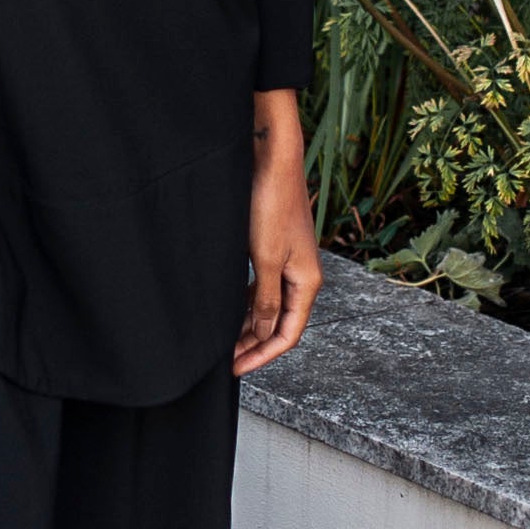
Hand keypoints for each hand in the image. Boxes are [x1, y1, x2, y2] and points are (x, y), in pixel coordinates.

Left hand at [235, 86, 321, 372]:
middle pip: (280, 322)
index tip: (236, 368)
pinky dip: (246, 302)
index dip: (263, 354)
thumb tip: (263, 332)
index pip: (289, 333)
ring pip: (269, 305)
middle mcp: (301, 274)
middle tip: (224, 360)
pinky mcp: (273, 248)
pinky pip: (262, 286)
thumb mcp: (266, 258)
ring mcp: (288, 261)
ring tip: (222, 340)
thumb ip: (266, 299)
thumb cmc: (271, 204)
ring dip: (248, 324)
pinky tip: (227, 308)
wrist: (272, 159)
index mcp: (307, 281)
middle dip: (253, 343)